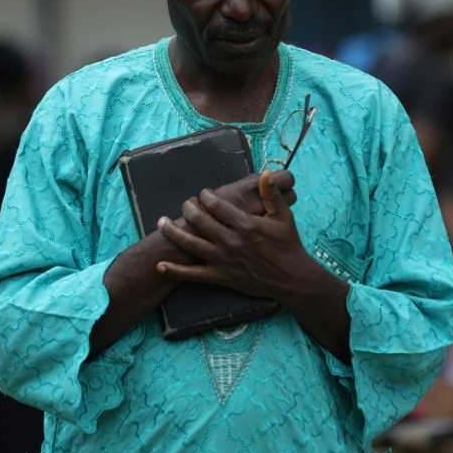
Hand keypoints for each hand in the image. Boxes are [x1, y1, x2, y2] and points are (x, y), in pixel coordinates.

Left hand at [156, 169, 318, 302]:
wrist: (292, 278)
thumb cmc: (288, 245)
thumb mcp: (283, 216)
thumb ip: (272, 195)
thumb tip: (266, 174)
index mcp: (246, 225)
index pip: (218, 206)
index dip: (206, 196)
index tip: (203, 193)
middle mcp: (231, 241)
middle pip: (200, 221)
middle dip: (189, 208)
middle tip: (186, 203)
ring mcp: (224, 260)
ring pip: (191, 244)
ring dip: (173, 232)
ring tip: (161, 223)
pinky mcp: (221, 276)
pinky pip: (193, 274)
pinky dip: (176, 270)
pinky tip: (160, 265)